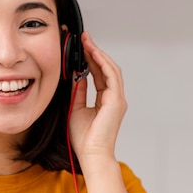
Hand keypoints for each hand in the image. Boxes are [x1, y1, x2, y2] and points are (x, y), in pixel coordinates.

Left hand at [69, 32, 126, 163]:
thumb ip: (78, 91)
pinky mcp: (116, 101)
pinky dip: (103, 63)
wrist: (91, 154)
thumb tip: (75, 76)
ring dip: (99, 54)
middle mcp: (114, 98)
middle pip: (106, 68)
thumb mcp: (76, 108)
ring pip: (110, 69)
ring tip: (87, 42)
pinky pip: (111, 76)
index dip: (91, 59)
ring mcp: (117, 99)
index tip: (82, 47)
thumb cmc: (84, 138)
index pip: (99, 74)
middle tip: (84, 38)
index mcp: (106, 100)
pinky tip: (93, 53)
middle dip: (95, 51)